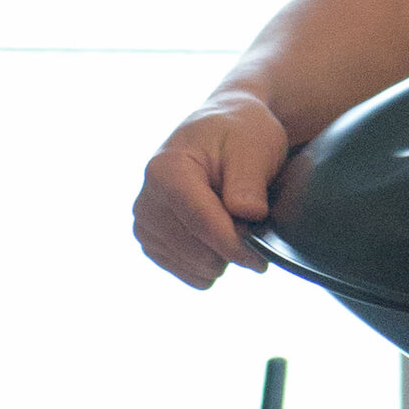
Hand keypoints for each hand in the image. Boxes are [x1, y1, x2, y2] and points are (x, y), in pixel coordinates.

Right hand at [133, 91, 289, 287]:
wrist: (221, 132)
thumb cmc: (239, 134)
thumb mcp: (253, 146)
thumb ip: (249, 182)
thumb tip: (247, 215)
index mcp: (165, 170)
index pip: (200, 222)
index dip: (235, 246)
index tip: (262, 259)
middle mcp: (146, 201)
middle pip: (199, 252)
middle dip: (233, 246)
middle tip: (254, 221)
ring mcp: (146, 226)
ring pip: (198, 268)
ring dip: (225, 254)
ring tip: (235, 220)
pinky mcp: (154, 245)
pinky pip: (193, 275)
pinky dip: (214, 262)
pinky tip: (221, 234)